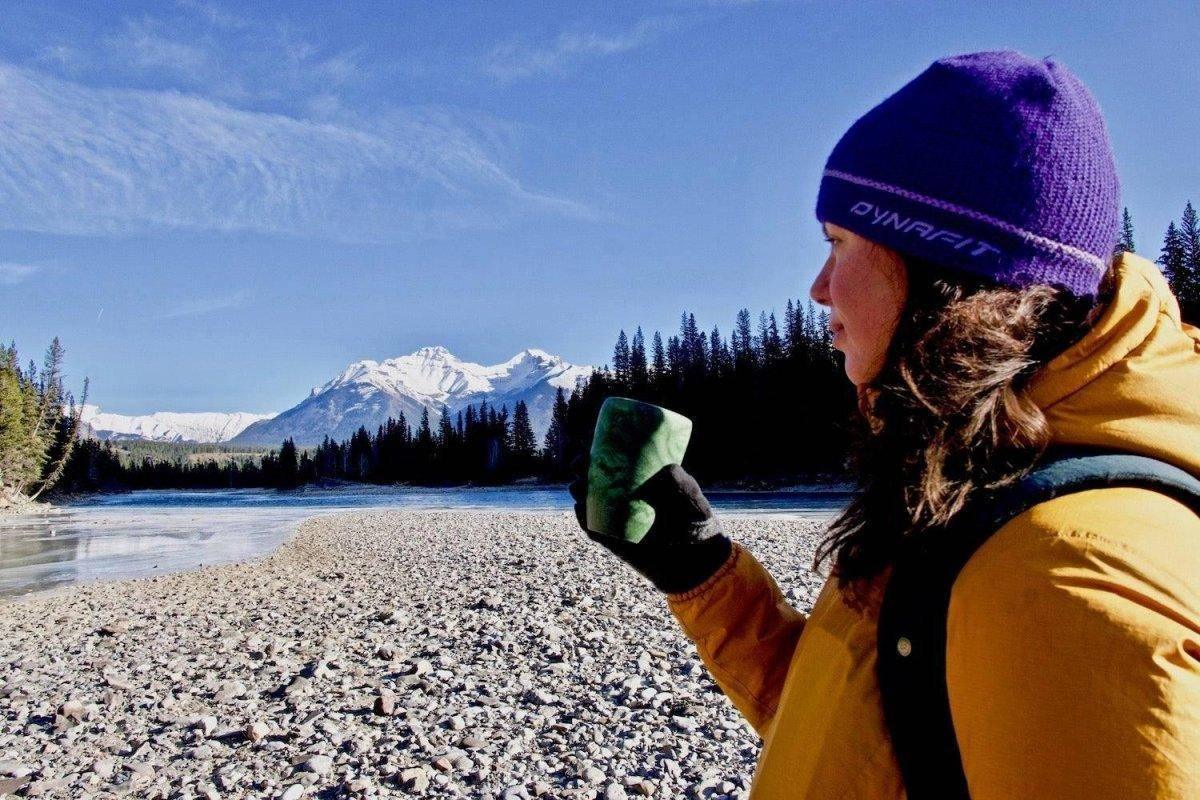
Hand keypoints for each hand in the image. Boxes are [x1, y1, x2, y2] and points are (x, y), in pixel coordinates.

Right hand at [568, 453, 732, 592]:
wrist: (695, 560)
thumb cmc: (696, 522)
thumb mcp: (690, 495)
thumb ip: (679, 481)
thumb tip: (665, 470)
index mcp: (640, 481)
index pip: (614, 463)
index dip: (598, 455)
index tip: (590, 448)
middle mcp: (626, 499)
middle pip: (596, 480)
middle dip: (582, 470)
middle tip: (579, 465)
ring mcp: (618, 520)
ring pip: (590, 503)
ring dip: (579, 492)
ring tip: (578, 485)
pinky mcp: (614, 541)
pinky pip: (593, 528)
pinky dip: (583, 519)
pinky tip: (580, 508)